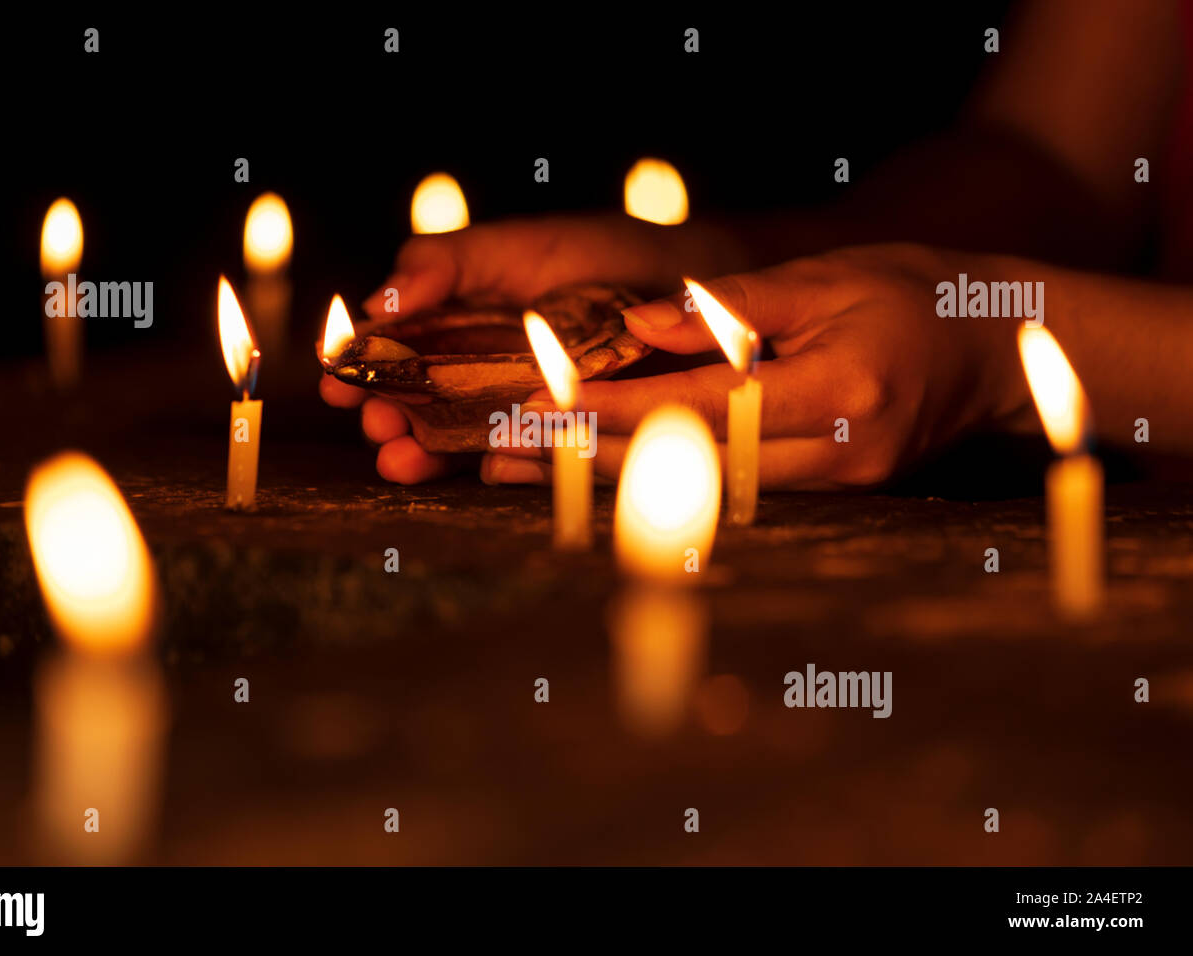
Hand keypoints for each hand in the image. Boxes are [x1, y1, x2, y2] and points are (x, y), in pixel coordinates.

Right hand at [320, 213, 747, 482]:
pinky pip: (518, 458)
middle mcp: (477, 370)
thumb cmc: (595, 252)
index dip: (359, 369)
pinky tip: (478, 468)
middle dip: (386, 418)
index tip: (337, 383)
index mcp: (455, 322)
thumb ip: (441, 264)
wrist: (684, 282)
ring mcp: (515, 406)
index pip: (391, 353)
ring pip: (454, 438)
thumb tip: (375, 304)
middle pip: (414, 403)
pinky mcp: (559, 435)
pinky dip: (494, 465)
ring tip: (401, 459)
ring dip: (421, 452)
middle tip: (375, 427)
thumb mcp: (509, 246)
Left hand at [486, 243, 1036, 488]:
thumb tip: (633, 324)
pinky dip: (660, 487)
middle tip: (501, 452)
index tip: (536, 408)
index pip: (697, 407)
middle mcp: (838, 454)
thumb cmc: (911, 295)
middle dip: (586, 459)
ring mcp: (842, 489)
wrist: (996, 349)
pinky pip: (731, 498)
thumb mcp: (825, 278)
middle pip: (686, 466)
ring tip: (526, 470)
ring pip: (699, 493)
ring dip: (609, 482)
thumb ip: (729, 307)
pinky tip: (599, 478)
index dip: (610, 410)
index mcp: (837, 390)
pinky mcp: (838, 501)